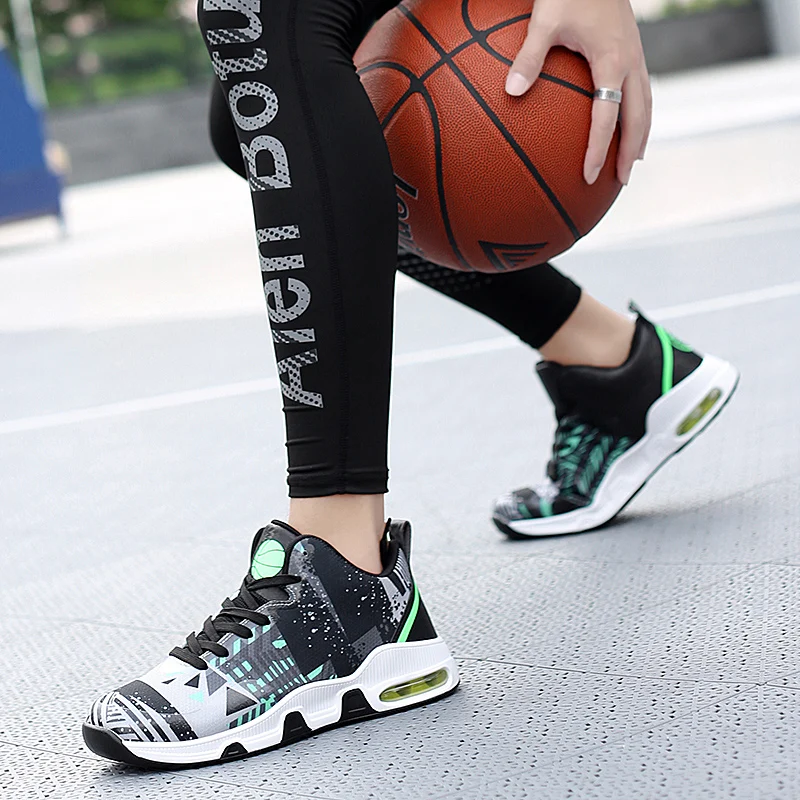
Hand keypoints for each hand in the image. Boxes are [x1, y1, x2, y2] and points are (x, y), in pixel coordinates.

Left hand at [505, 0, 650, 185]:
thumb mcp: (544, 19)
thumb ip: (528, 57)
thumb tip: (510, 91)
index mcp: (612, 60)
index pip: (607, 117)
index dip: (597, 149)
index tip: (587, 176)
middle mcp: (631, 62)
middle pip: (638, 118)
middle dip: (629, 151)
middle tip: (620, 181)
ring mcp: (636, 56)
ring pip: (646, 105)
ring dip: (640, 136)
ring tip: (632, 163)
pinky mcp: (633, 50)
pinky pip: (642, 91)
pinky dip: (638, 115)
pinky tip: (627, 126)